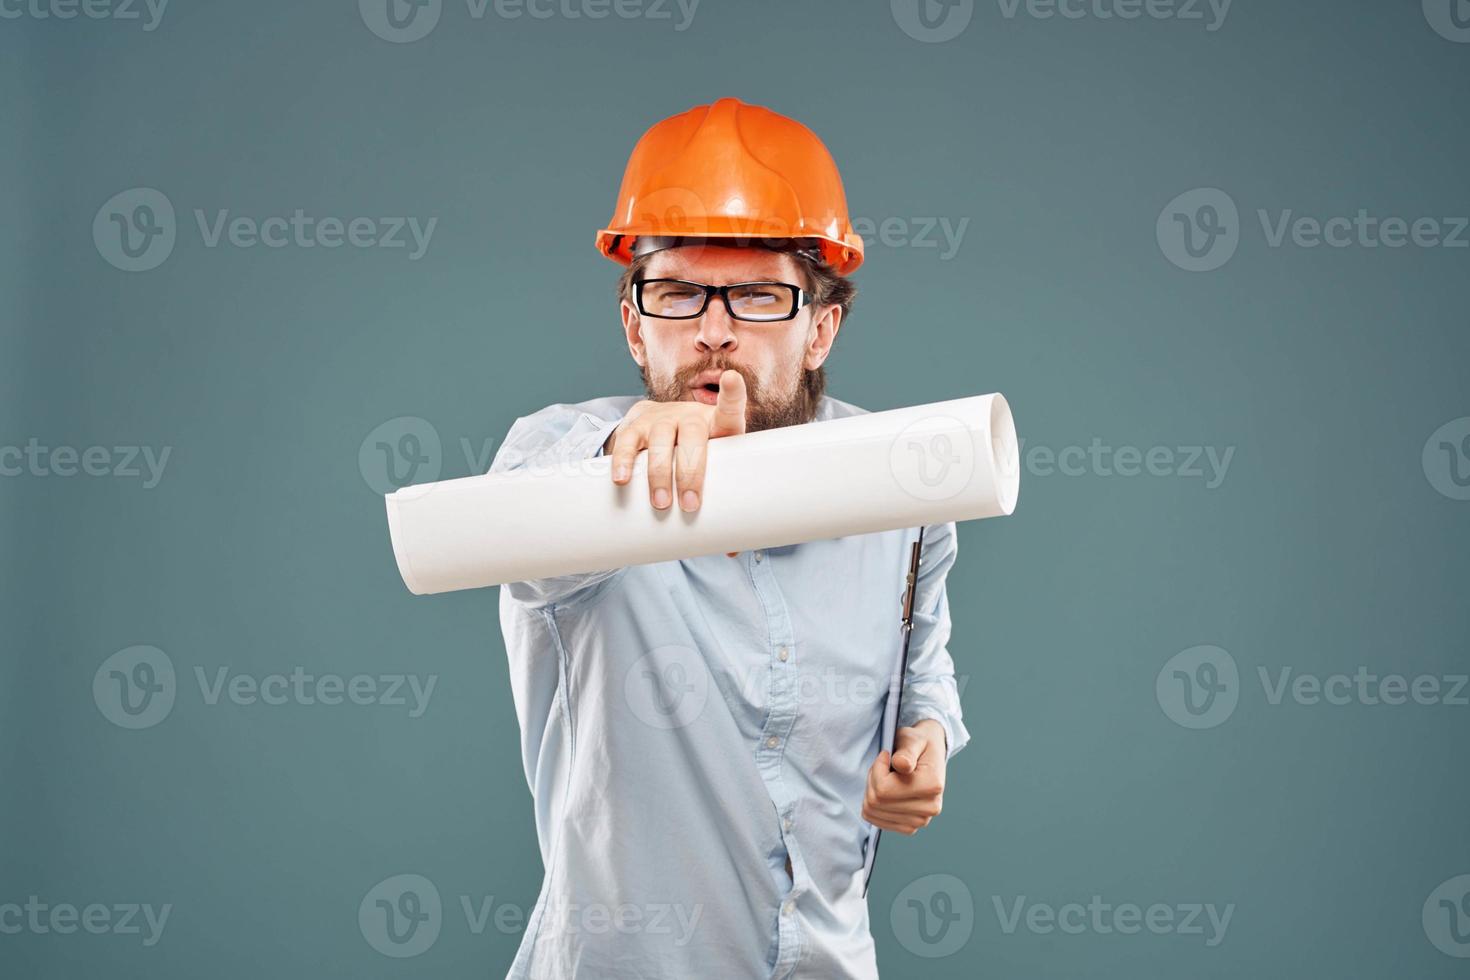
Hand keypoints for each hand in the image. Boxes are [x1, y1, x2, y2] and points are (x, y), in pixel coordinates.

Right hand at [606, 369, 745, 512]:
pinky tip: (622, 479)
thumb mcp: (716, 461)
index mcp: (716, 423)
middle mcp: (689, 416)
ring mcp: (661, 419)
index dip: (731, 393)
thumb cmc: (698, 451)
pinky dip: (624, 461)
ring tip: (660, 502)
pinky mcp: (635, 426)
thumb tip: (733, 546)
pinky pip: (629, 443)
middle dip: (691, 472)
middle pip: (692, 435)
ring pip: (661, 440)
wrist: (663, 423)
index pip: (728, 406)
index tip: (731, 379)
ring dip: (660, 473)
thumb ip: (726, 493)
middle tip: (689, 504)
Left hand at [862, 719, 946, 835]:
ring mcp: (921, 820)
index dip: (877, 770)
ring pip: (874, 811)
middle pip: (877, 802)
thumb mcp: (912, 739)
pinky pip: (877, 821)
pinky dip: (874, 805)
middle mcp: (930, 808)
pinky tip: (885, 792)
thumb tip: (902, 764)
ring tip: (886, 777)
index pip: (884, 789)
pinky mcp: (910, 827)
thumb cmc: (919, 745)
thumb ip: (906, 751)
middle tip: (884, 766)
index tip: (885, 755)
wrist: (931, 754)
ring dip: (872, 792)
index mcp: (932, 785)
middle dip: (873, 780)